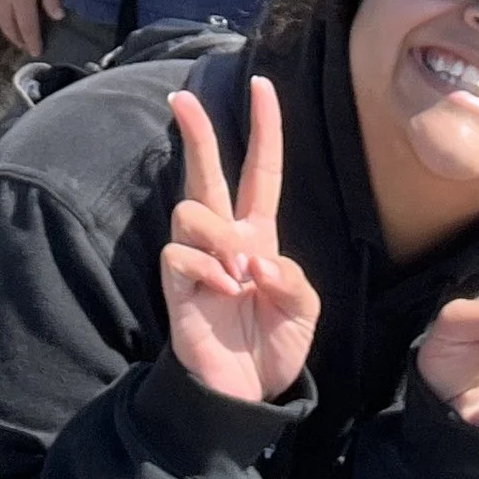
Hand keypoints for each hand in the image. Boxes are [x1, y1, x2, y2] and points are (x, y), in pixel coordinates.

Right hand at [162, 80, 319, 404]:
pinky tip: (223, 293)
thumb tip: (256, 259)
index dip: (264, 128)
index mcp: (258, 235)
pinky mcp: (174, 284)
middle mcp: (224, 239)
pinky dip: (206, 269)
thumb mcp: (305, 309)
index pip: (261, 170)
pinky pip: (180, 252)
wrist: (247, 394)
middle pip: (205, 172)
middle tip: (182, 98)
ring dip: (218, 235)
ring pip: (190, 209)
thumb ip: (293, 278)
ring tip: (238, 276)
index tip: (262, 84)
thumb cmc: (274, 346)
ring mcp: (196, 260)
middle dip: (196, 132)